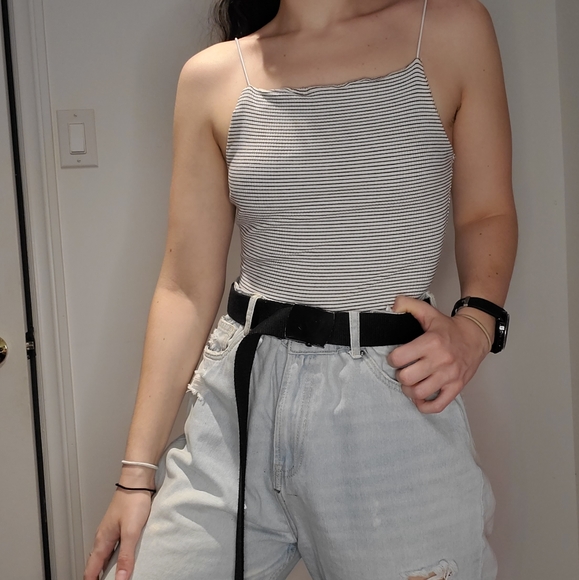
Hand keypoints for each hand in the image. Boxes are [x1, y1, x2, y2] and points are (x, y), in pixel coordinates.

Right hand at [83, 486, 151, 579]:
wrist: (137, 481)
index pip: (91, 569)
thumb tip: (120, 579)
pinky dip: (112, 556)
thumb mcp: (131, 532)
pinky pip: (112, 546)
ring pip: (103, 554)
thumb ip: (126, 556)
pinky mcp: (119, 525)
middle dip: (95, 576)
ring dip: (103, 567)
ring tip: (109, 576)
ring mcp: (110, 530)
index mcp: (102, 541)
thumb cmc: (133, 501)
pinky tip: (120, 557)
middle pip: (95, 563)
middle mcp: (103, 536)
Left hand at [386, 295, 490, 413]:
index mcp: (431, 342)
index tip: (395, 357)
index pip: (399, 358)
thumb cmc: (448, 328)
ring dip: (409, 390)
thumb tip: (393, 305)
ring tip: (411, 382)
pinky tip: (420, 397)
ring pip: (419, 393)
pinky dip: (424, 406)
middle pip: (406, 378)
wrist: (475, 337)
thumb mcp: (428, 312)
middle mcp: (440, 360)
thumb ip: (408, 305)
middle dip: (400, 375)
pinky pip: (437, 405)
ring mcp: (449, 376)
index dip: (392, 359)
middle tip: (403, 370)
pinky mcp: (456, 387)